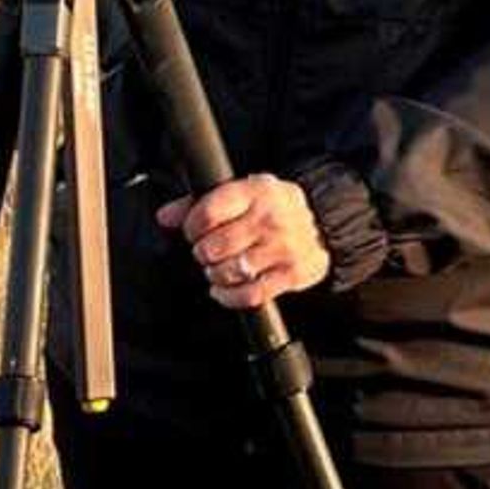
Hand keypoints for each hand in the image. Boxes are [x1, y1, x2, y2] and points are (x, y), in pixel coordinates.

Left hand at [154, 175, 324, 309]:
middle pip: (215, 246)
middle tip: (207, 251)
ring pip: (230, 272)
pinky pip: (249, 295)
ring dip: (215, 274)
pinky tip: (223, 289)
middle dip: (203, 253)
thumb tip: (165, 216)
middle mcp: (271, 219)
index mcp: (256, 192)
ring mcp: (284, 248)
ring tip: (218, 268)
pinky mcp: (292, 274)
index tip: (193, 232)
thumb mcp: (241, 193)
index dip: (192, 227)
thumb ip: (199, 202)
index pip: (208, 212)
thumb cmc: (275, 208)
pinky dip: (229, 296)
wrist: (325, 224)